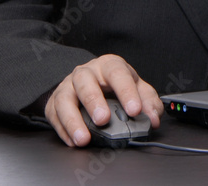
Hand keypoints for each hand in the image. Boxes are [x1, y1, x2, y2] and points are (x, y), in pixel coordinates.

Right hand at [44, 54, 162, 146]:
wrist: (88, 82)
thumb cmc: (113, 85)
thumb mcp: (136, 88)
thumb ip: (148, 102)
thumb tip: (153, 119)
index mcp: (109, 66)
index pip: (118, 73)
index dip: (127, 91)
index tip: (135, 110)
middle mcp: (86, 73)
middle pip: (86, 82)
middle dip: (94, 101)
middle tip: (104, 120)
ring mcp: (68, 86)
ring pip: (65, 99)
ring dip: (73, 120)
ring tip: (84, 138)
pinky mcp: (54, 102)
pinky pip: (55, 115)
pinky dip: (63, 130)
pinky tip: (73, 141)